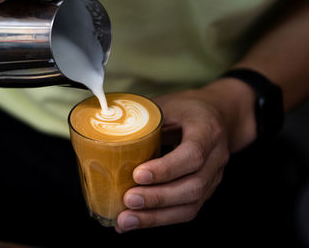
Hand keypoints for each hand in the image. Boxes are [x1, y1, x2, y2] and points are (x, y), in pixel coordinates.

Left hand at [115, 78, 256, 232]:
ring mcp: (213, 178)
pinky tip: (134, 222)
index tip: (138, 174)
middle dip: (157, 198)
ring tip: (125, 220)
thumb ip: (145, 117)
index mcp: (207, 130)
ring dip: (155, 217)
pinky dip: (158, 219)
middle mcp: (216, 158)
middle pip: (193, 187)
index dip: (166, 168)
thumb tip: (106, 128)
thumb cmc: (187, 109)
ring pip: (190, 206)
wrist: (218, 117)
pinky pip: (185, 211)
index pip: (193, 154)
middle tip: (128, 200)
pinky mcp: (204, 192)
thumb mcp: (168, 104)